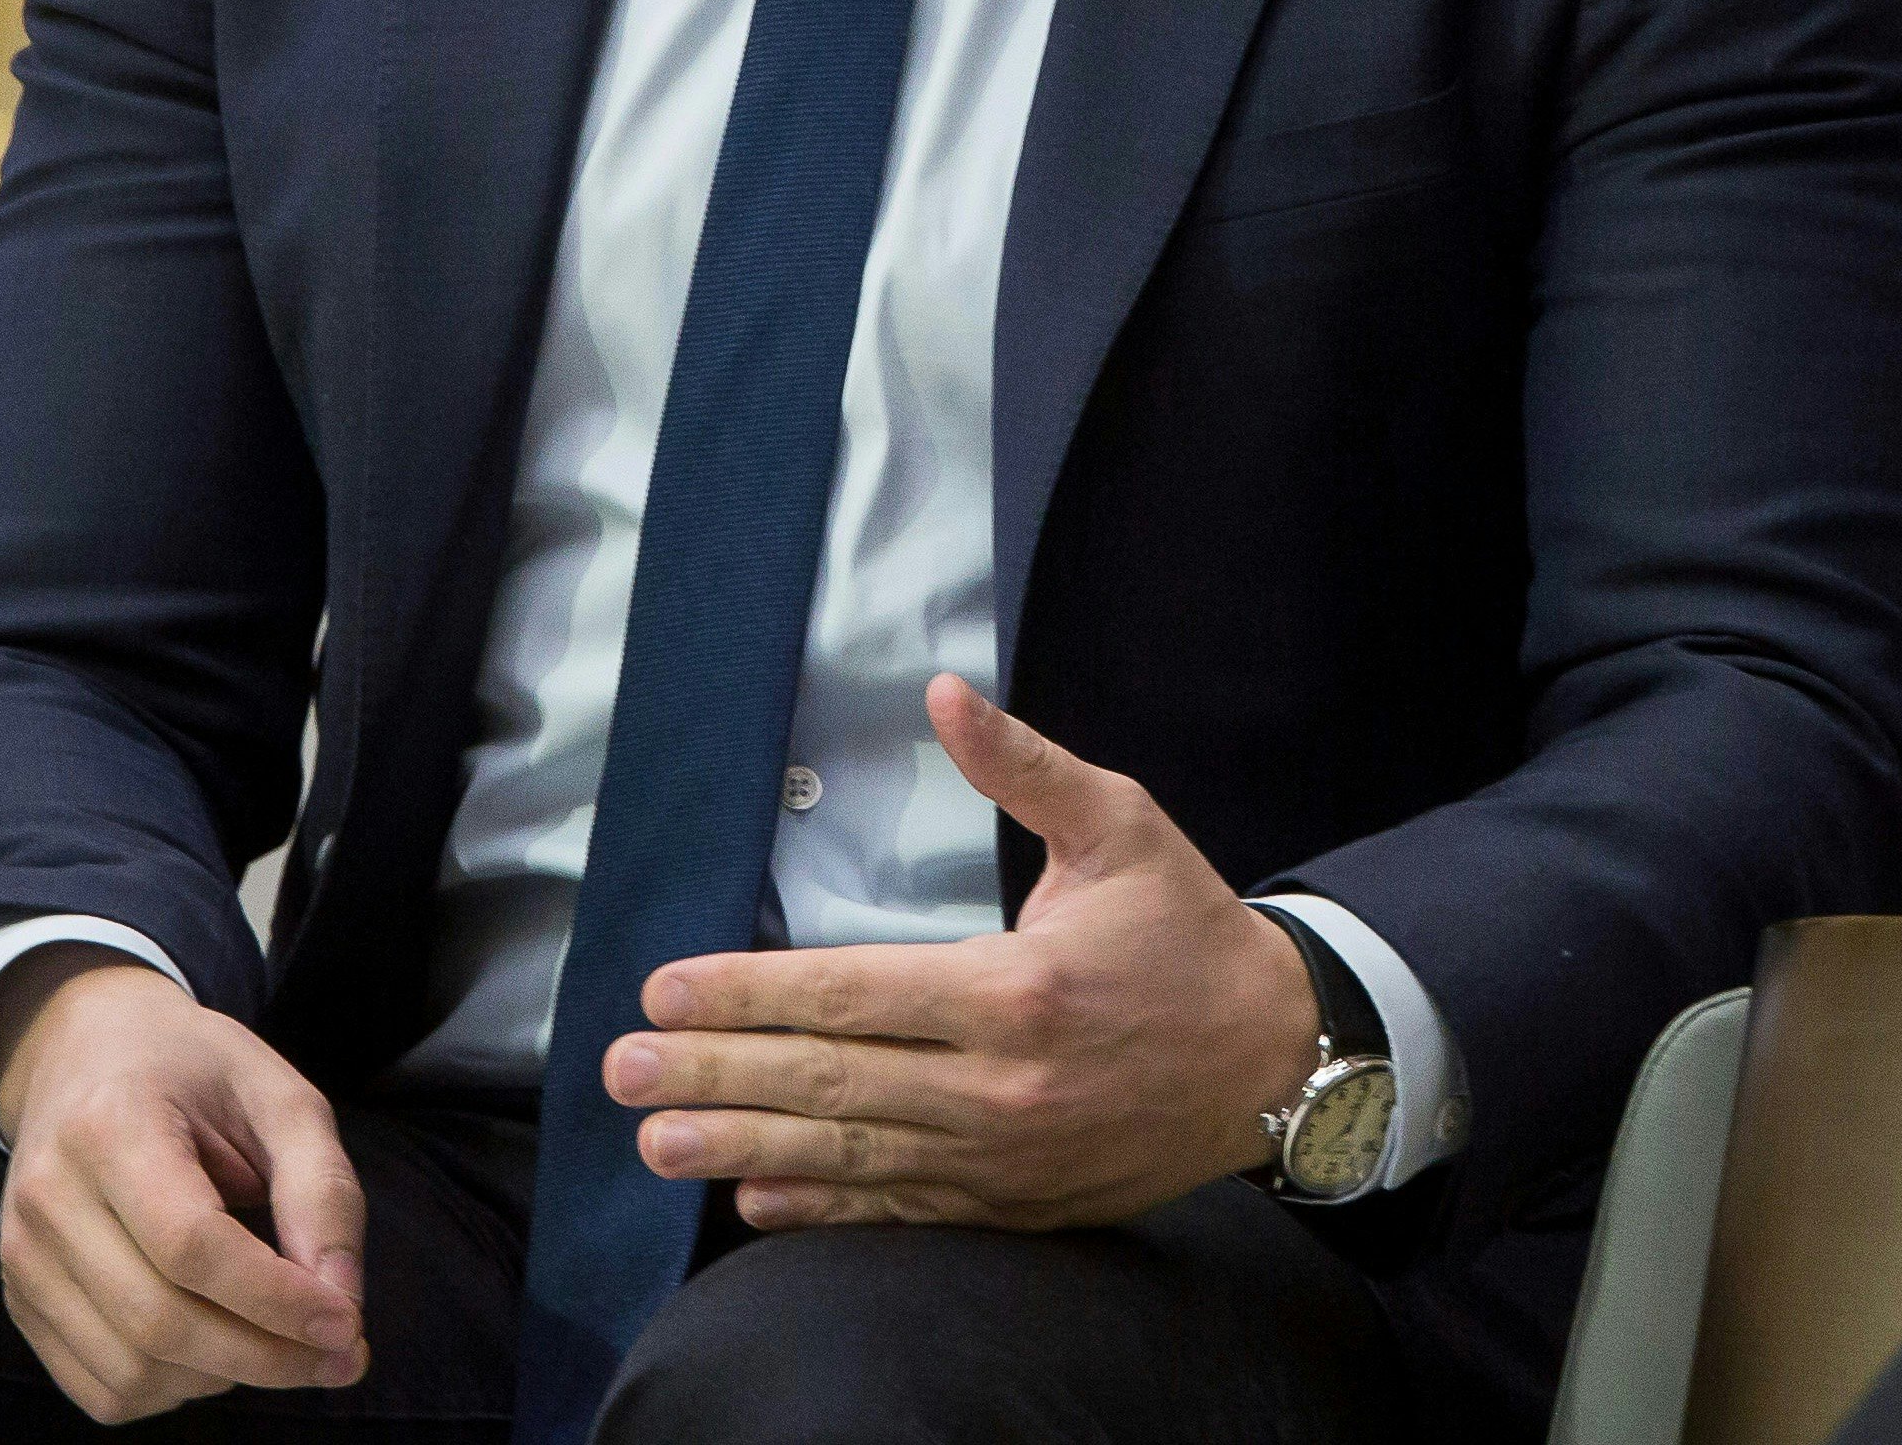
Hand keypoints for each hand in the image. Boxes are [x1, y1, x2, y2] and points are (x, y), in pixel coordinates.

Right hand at [0, 949, 369, 1419]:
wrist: (83, 1052)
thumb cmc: (193, 1070)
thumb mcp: (278, 1094)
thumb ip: (321, 1188)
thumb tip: (340, 1300)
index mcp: (110, 1126)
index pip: (191, 1246)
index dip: (276, 1300)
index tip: (347, 1324)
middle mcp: (47, 1197)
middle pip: (160, 1321)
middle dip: (266, 1356)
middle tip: (338, 1356)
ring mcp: (22, 1256)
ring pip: (131, 1371)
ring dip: (225, 1377)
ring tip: (280, 1342)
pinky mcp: (20, 1299)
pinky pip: (101, 1388)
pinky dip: (174, 1390)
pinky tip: (218, 1350)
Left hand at [607, 675, 1325, 1230]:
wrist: (1279, 1057)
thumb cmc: (1189, 932)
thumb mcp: (1122, 827)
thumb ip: (1024, 766)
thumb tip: (946, 691)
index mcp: (1018, 988)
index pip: (851, 992)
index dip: (751, 992)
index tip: (668, 986)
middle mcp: (1002, 1083)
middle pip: (829, 1081)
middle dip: (715, 1070)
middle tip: (622, 1067)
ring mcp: (1005, 1156)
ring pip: (851, 1154)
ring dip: (743, 1145)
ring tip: (656, 1139)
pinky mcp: (1016, 1202)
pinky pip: (901, 1209)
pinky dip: (823, 1208)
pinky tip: (753, 1198)